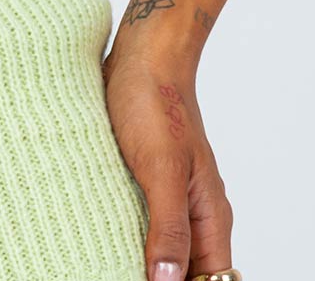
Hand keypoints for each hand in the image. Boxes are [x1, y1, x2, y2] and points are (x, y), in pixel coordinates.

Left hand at [101, 45, 234, 280]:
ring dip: (144, 264)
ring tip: (107, 264)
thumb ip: (169, 226)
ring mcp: (170, 199)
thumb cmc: (154, 103)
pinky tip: (103, 242)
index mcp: (210, 215)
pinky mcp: (146, 184)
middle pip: (189, 273)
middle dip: (162, 280)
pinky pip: (144, 227)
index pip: (211, 280)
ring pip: (165, 253)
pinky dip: (128, 241)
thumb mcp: (162, 168)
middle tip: (116, 272)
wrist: (140, 56)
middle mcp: (195, 213)